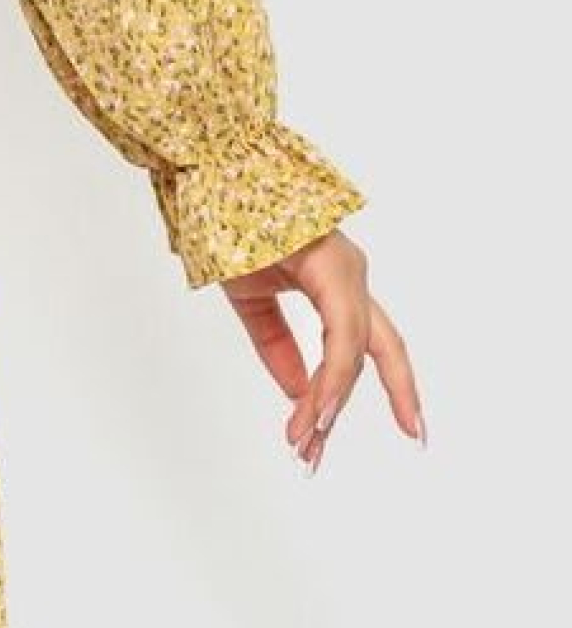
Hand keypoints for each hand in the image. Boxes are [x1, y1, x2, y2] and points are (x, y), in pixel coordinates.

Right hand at [221, 227, 423, 472]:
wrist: (209, 184)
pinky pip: (340, 335)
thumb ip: (276, 345)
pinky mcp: (331, 269)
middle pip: (384, 347)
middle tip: (418, 438)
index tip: (407, 425)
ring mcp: (345, 271)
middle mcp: (350, 277)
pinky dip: (330, 377)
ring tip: (309, 443)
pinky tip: (319, 410)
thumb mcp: (251, 301)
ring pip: (354, 351)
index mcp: (336, 281)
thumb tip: (297, 392)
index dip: (392, 384)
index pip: (370, 342)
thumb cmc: (229, 230)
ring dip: (329, 402)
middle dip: (401, 395)